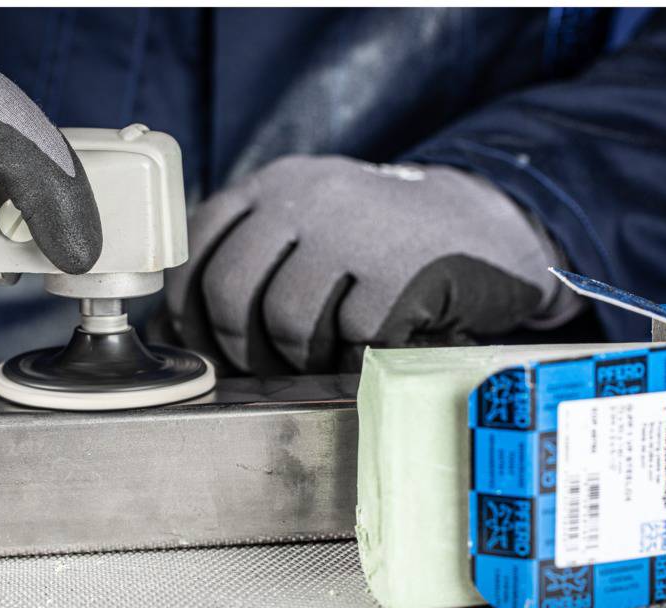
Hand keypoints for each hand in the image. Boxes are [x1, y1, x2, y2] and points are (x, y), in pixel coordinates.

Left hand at [166, 156, 578, 373]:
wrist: (483, 225)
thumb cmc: (381, 241)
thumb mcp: (313, 220)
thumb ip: (256, 252)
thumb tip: (183, 325)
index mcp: (278, 184)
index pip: (199, 245)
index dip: (189, 306)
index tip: (204, 340)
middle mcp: (310, 197)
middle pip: (233, 291)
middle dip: (239, 346)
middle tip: (263, 366)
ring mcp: (357, 231)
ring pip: (289, 322)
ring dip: (301, 356)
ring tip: (325, 354)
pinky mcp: (404, 270)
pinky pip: (353, 337)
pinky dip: (357, 355)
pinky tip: (372, 344)